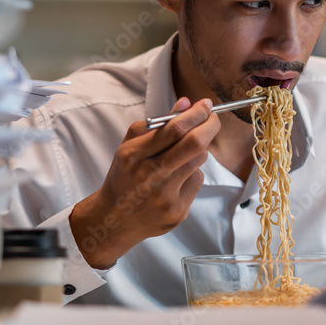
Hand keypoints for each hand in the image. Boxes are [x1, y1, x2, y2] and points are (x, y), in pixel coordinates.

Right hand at [70, 96, 219, 268]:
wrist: (113, 221)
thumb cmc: (124, 178)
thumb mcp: (128, 147)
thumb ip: (156, 124)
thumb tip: (187, 103)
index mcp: (133, 155)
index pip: (174, 129)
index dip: (196, 114)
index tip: (205, 104)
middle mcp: (149, 175)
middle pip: (194, 143)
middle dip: (210, 126)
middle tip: (212, 118)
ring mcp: (165, 196)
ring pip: (199, 160)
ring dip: (198, 151)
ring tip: (182, 155)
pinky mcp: (177, 211)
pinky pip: (197, 181)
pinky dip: (192, 174)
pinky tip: (175, 181)